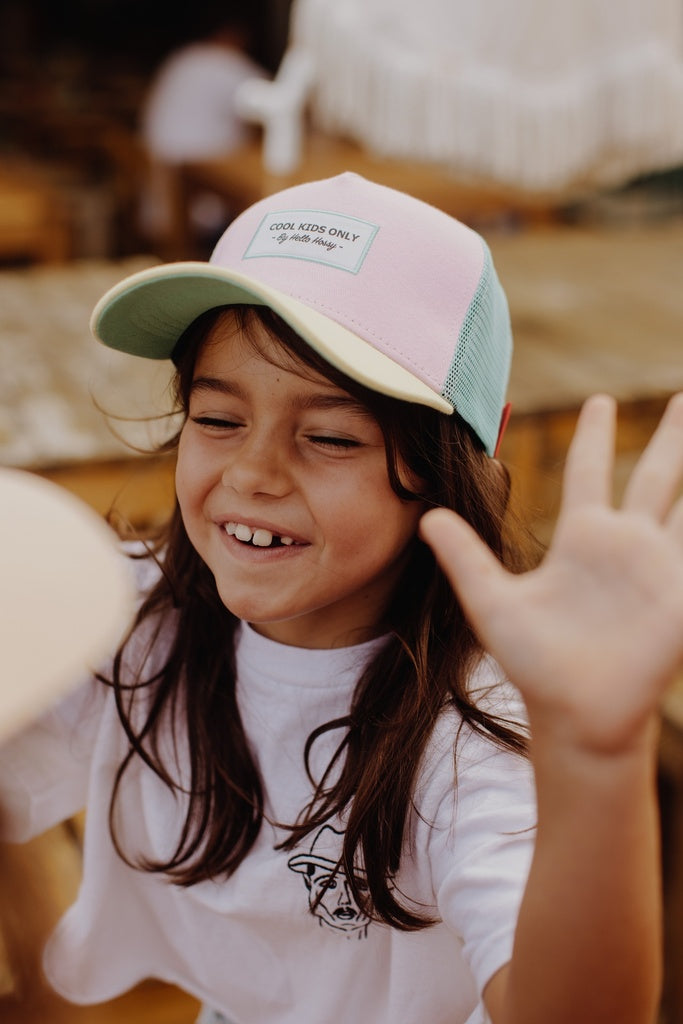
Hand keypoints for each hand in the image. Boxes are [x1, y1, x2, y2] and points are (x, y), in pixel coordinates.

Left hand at [420, 393, 682, 754]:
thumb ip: (465, 557)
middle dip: (670, 436)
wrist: (575, 713)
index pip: (589, 470)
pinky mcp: (679, 593)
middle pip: (654, 475)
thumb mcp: (492, 603)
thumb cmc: (535, 663)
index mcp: (582, 538)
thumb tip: (426, 516)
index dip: (595, 435)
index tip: (601, 400)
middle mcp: (624, 544)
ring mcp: (657, 567)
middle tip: (680, 397)